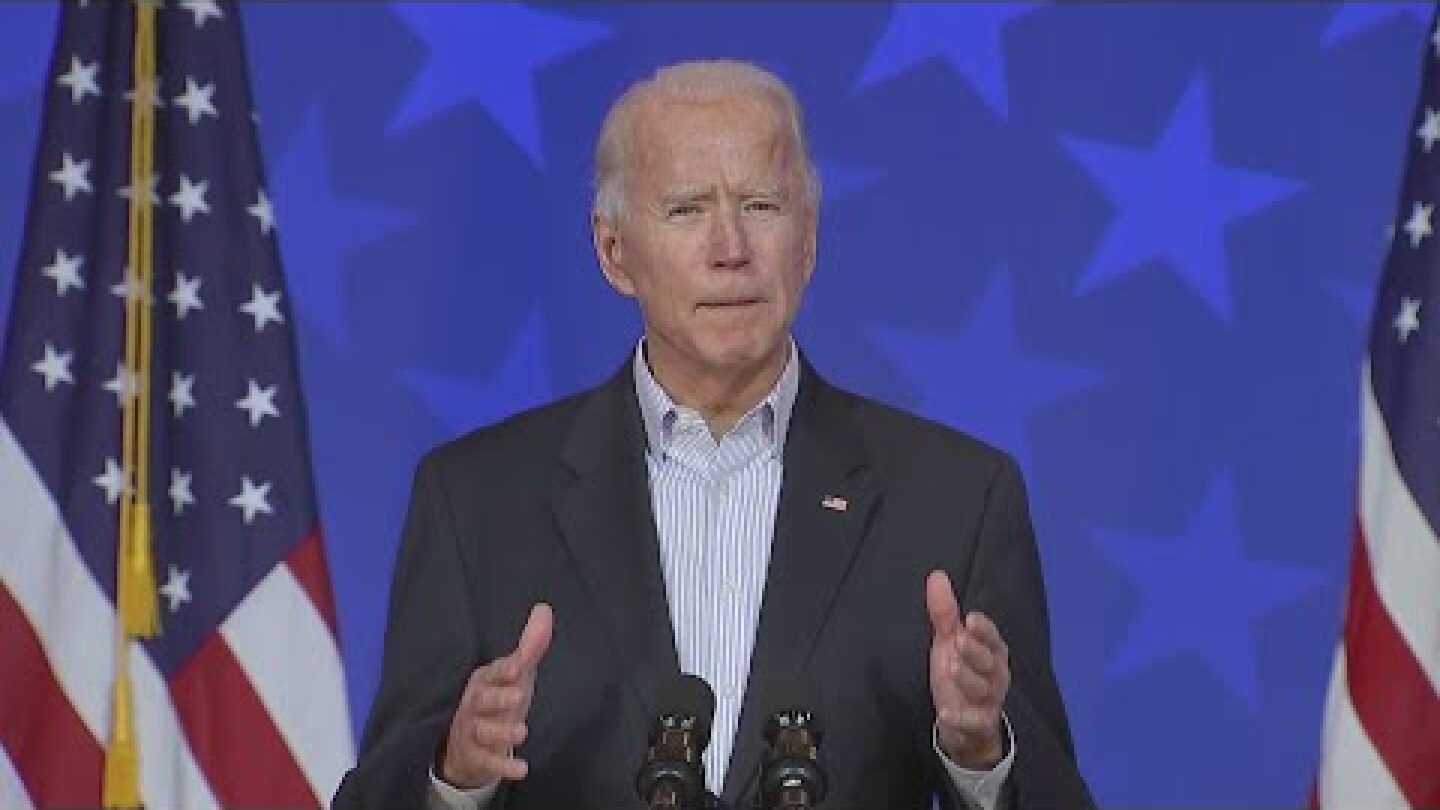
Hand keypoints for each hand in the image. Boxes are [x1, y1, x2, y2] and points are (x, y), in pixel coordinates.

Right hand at [440, 603, 553, 789]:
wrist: (465, 744)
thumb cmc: (496, 700)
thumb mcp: (514, 673)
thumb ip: (530, 646)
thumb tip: (545, 609)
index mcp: (485, 681)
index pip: (494, 673)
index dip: (505, 670)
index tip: (518, 666)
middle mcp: (475, 704)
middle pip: (483, 700)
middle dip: (499, 697)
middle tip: (519, 695)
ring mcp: (473, 731)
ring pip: (484, 730)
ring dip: (501, 731)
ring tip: (522, 732)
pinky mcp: (476, 756)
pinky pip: (488, 761)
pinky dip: (503, 766)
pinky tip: (521, 768)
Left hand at [925, 571, 1009, 768]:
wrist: (964, 722)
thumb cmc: (960, 673)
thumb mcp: (949, 641)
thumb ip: (944, 613)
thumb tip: (937, 575)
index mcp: (991, 651)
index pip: (992, 637)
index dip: (984, 629)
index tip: (970, 619)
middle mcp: (996, 673)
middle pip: (990, 662)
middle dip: (975, 651)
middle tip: (958, 641)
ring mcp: (990, 699)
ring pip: (984, 689)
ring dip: (968, 679)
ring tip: (951, 667)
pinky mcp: (981, 723)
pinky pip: (975, 721)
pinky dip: (962, 718)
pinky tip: (945, 713)